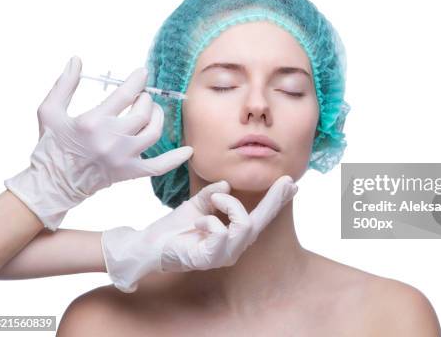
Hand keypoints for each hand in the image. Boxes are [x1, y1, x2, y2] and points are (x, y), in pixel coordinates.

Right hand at [4, 56, 192, 230]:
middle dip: (146, 99)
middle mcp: (111, 139)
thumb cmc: (51, 144)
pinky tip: (188, 150)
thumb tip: (77, 59)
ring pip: (153, 132)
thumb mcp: (49, 110)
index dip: (137, 81)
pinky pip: (159, 166)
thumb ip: (65, 84)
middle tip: (142, 96)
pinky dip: (175, 158)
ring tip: (152, 111)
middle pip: (143, 112)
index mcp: (93, 122)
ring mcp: (123, 157)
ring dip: (157, 117)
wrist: (53, 183)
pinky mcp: (129, 172)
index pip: (125, 94)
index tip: (142, 74)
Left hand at [101, 175, 297, 292]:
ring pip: (244, 224)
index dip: (275, 201)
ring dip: (228, 205)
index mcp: (232, 234)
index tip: (291, 184)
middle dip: (274, 200)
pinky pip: (221, 233)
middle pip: (261, 221)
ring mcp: (224, 256)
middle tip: (285, 180)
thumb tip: (227, 186)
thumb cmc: (173, 229)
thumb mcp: (197, 205)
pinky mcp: (210, 260)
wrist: (148, 245)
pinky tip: (198, 222)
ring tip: (212, 200)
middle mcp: (233, 247)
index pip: (258, 216)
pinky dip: (210, 220)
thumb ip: (213, 195)